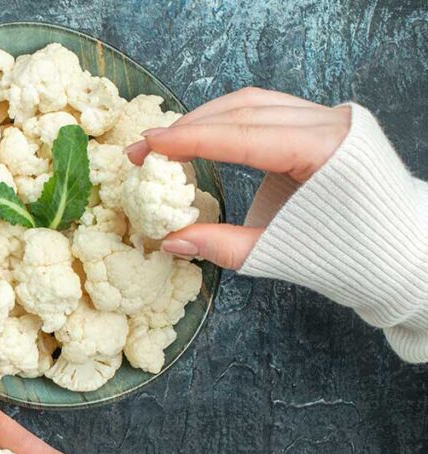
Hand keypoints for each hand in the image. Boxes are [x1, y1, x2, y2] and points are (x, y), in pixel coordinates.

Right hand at [124, 87, 351, 269]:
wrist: (402, 255)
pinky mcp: (324, 125)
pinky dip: (229, 121)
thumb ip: (221, 244)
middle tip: (145, 149)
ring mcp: (330, 118)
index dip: (190, 140)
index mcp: (326, 150)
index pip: (243, 135)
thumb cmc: (348, 256)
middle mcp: (330, 123)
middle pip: (244, 110)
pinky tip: (202, 135)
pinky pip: (268, 111)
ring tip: (166, 143)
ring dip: (205, 120)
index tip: (148, 146)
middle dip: (189, 128)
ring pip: (254, 103)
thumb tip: (169, 240)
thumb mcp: (277, 253)